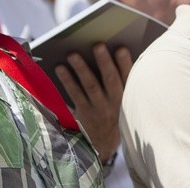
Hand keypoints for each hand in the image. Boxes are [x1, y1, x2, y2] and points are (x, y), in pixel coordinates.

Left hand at [54, 44, 131, 161]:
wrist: (105, 143)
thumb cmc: (116, 112)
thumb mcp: (125, 100)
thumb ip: (122, 80)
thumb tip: (114, 51)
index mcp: (128, 95)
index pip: (129, 77)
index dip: (125, 63)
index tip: (121, 48)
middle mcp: (115, 102)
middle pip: (110, 79)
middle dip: (104, 62)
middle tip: (97, 45)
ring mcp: (98, 108)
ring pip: (90, 85)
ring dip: (81, 69)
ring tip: (73, 54)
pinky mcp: (84, 112)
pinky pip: (75, 94)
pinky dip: (67, 80)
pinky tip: (60, 68)